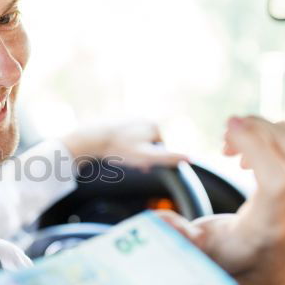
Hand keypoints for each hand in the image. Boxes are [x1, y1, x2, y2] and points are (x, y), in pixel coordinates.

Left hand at [62, 120, 186, 169]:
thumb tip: (191, 159)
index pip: (161, 149)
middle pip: (149, 145)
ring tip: (119, 155)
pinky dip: (122, 146)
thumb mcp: (147, 157)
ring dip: (132, 152)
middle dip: (142, 156)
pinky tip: (113, 150)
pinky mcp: (119, 121)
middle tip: (128, 161)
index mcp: (155, 125)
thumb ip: (169, 158)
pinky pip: (125, 138)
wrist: (93, 138)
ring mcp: (131, 118)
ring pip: (137, 142)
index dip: (152, 160)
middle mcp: (145, 118)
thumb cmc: (120, 149)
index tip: (141, 166)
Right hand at [157, 116, 284, 284]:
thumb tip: (159, 222)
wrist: (266, 284)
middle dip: (255, 128)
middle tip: (224, 134)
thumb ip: (178, 236)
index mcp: (270, 227)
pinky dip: (274, 141)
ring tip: (231, 149)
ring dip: (262, 133)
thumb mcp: (198, 253)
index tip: (228, 126)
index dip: (254, 143)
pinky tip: (250, 156)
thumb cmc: (228, 264)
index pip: (276, 176)